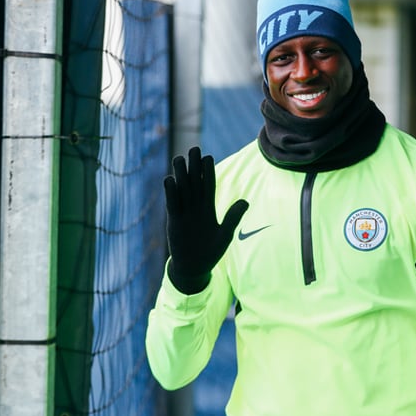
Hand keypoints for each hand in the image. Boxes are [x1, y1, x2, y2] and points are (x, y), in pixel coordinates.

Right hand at [164, 147, 247, 293]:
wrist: (194, 267)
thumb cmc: (211, 251)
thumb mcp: (225, 234)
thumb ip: (233, 218)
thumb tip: (246, 201)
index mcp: (208, 209)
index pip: (208, 186)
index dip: (208, 172)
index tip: (208, 157)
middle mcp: (195, 208)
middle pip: (194, 183)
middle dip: (194, 167)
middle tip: (194, 148)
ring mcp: (184, 213)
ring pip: (182, 190)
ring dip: (181, 175)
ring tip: (179, 158)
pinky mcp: (174, 221)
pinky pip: (172, 204)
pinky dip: (171, 193)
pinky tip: (169, 179)